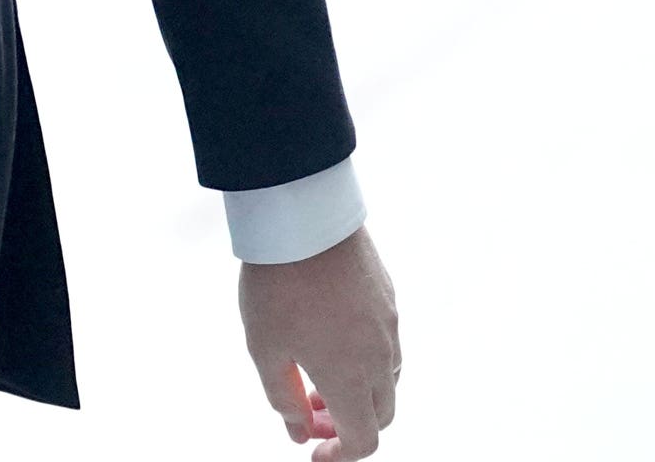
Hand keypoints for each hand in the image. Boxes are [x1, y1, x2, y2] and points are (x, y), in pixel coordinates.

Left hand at [240, 224, 398, 459]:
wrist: (303, 217)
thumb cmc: (276, 284)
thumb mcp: (264, 348)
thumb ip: (283, 397)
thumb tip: (297, 430)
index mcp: (350, 378)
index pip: (364, 440)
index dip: (340, 455)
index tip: (314, 452)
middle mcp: (381, 357)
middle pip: (381, 414)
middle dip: (348, 424)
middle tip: (308, 410)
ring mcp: (390, 326)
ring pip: (387, 379)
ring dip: (358, 390)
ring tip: (314, 372)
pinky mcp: (389, 297)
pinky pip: (387, 343)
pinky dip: (365, 358)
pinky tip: (330, 335)